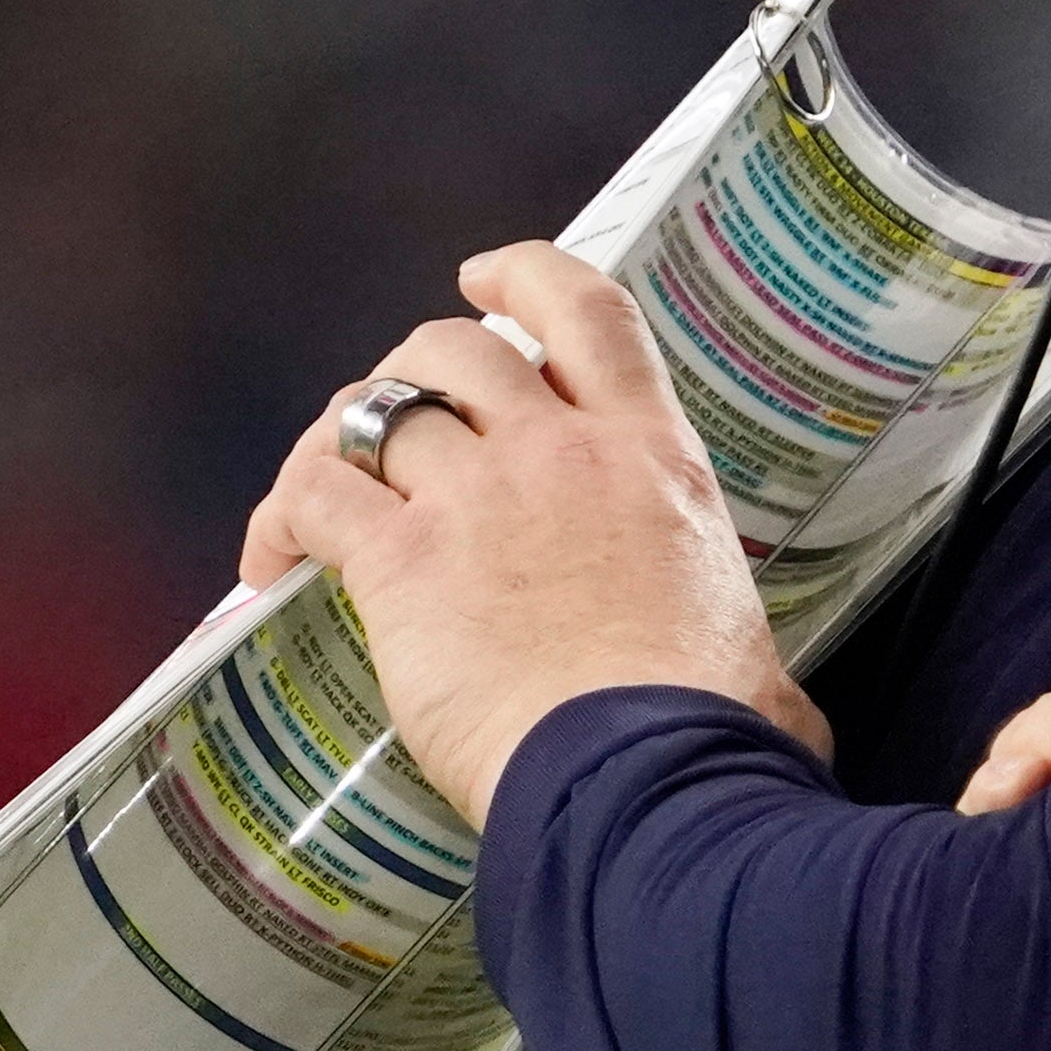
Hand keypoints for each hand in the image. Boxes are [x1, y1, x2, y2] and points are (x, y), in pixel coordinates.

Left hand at [243, 241, 829, 820]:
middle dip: (412, 371)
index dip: (524, 275)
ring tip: (319, 487)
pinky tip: (271, 562)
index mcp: (652, 454)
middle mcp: (559, 451)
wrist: (650, 775)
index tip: (484, 278)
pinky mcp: (401, 561)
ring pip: (372, 411)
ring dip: (336, 439)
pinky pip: (311, 497)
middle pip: (454, 349)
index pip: (586, 312)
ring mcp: (475, 499)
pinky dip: (279, 518)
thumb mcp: (751, 640)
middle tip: (397, 420)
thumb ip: (738, 643)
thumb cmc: (718, 725)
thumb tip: (779, 714)